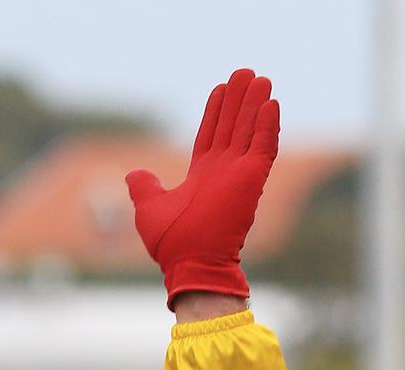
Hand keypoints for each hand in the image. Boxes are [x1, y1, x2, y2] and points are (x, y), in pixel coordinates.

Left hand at [125, 69, 279, 308]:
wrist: (188, 262)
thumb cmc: (170, 242)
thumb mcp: (149, 208)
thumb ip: (144, 188)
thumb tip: (134, 174)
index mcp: (201, 177)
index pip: (210, 135)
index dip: (216, 111)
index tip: (221, 88)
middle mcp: (222, 172)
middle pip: (232, 126)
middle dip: (238, 100)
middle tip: (246, 72)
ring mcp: (238, 175)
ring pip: (249, 130)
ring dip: (255, 104)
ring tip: (260, 78)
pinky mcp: (251, 180)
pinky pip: (263, 146)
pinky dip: (266, 125)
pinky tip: (270, 103)